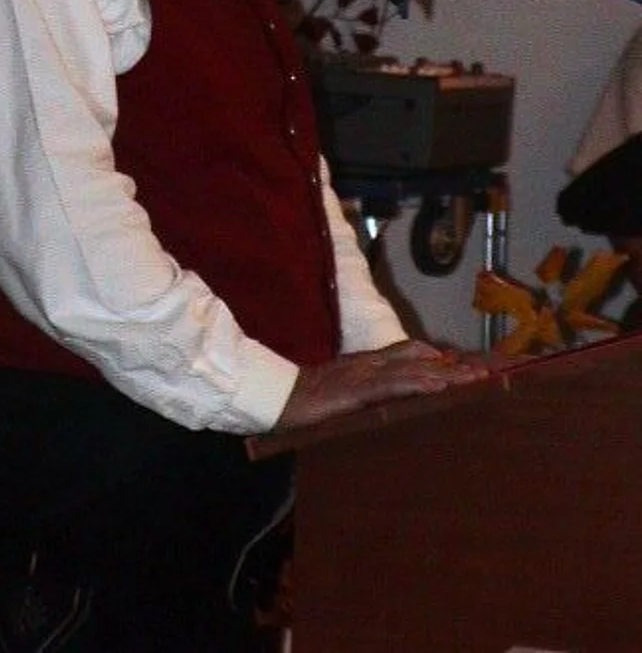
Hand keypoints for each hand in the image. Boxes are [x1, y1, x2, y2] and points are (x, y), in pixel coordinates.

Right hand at [274, 340, 488, 433]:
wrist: (276, 397)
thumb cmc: (305, 404)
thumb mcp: (343, 399)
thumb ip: (368, 398)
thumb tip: (393, 410)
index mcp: (367, 365)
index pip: (411, 353)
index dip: (441, 359)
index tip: (470, 367)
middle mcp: (370, 363)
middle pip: (421, 357)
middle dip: (455, 365)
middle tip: (488, 373)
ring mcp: (364, 374)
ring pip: (415, 369)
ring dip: (448, 375)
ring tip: (476, 380)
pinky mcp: (358, 389)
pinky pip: (395, 384)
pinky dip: (420, 383)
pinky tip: (439, 387)